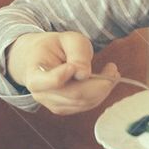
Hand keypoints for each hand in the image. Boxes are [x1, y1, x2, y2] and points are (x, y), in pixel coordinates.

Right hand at [6, 31, 120, 113]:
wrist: (38, 58)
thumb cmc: (54, 46)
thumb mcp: (67, 39)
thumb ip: (77, 53)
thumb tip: (84, 74)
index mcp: (35, 74)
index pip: (52, 82)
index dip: (65, 75)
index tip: (74, 65)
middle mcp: (41, 94)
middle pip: (75, 95)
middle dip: (99, 83)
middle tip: (112, 68)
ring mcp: (52, 104)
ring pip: (84, 102)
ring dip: (103, 89)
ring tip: (111, 72)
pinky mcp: (64, 109)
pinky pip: (86, 105)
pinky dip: (99, 94)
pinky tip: (103, 81)